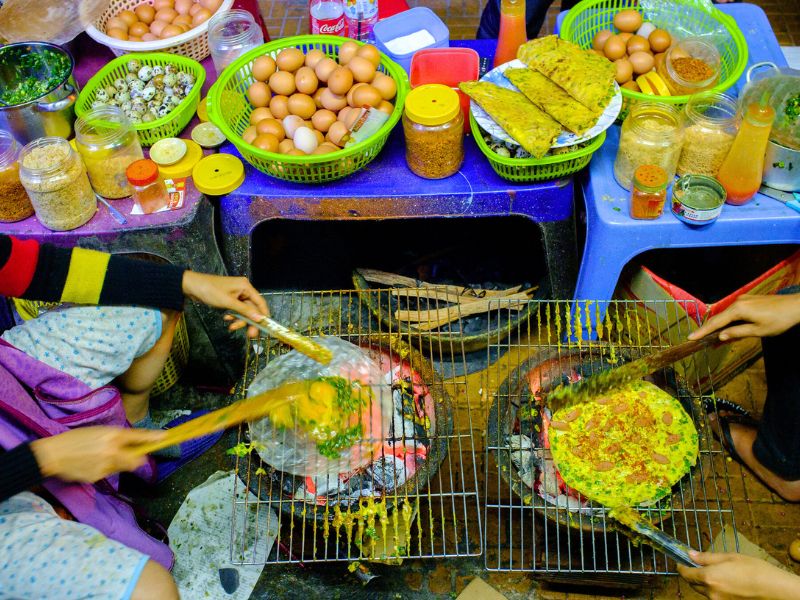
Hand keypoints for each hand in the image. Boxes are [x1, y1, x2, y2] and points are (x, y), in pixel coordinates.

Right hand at [30, 427, 166, 483]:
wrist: (54, 455)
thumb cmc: (76, 439)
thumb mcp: (98, 432)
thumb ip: (117, 438)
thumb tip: (133, 444)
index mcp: (112, 435)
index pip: (138, 436)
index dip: (152, 438)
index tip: (165, 438)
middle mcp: (112, 450)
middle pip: (137, 460)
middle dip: (137, 458)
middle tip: (131, 455)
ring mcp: (105, 466)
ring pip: (123, 467)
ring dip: (119, 463)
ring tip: (100, 457)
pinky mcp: (98, 477)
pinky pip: (109, 474)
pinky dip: (105, 469)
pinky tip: (91, 464)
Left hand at [181, 271, 268, 337]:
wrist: (192, 286)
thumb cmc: (211, 291)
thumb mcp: (228, 302)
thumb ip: (245, 311)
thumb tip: (260, 319)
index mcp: (246, 287)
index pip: (260, 302)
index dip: (264, 314)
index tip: (266, 327)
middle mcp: (244, 290)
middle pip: (252, 308)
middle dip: (249, 321)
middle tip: (250, 335)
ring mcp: (237, 294)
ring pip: (244, 311)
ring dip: (239, 320)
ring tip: (232, 327)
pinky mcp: (230, 299)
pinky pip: (236, 310)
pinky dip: (233, 316)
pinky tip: (226, 318)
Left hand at [678, 551, 799, 599]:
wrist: (774, 589)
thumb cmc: (754, 569)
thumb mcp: (729, 557)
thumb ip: (707, 557)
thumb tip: (690, 554)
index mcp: (709, 577)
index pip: (685, 574)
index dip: (681, 567)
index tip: (681, 561)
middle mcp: (711, 592)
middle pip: (693, 584)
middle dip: (692, 575)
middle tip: (698, 565)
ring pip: (703, 592)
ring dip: (703, 583)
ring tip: (716, 573)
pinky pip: (714, 597)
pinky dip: (714, 590)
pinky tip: (726, 583)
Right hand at [688, 294, 799, 341]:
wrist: (796, 306)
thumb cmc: (779, 321)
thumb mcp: (758, 331)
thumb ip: (737, 333)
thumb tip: (720, 336)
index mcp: (738, 310)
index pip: (716, 323)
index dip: (702, 331)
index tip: (690, 338)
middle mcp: (737, 302)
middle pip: (719, 317)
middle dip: (708, 328)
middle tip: (698, 339)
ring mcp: (743, 299)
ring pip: (726, 313)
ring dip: (719, 324)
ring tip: (712, 336)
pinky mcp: (749, 299)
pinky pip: (734, 310)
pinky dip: (728, 319)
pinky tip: (728, 327)